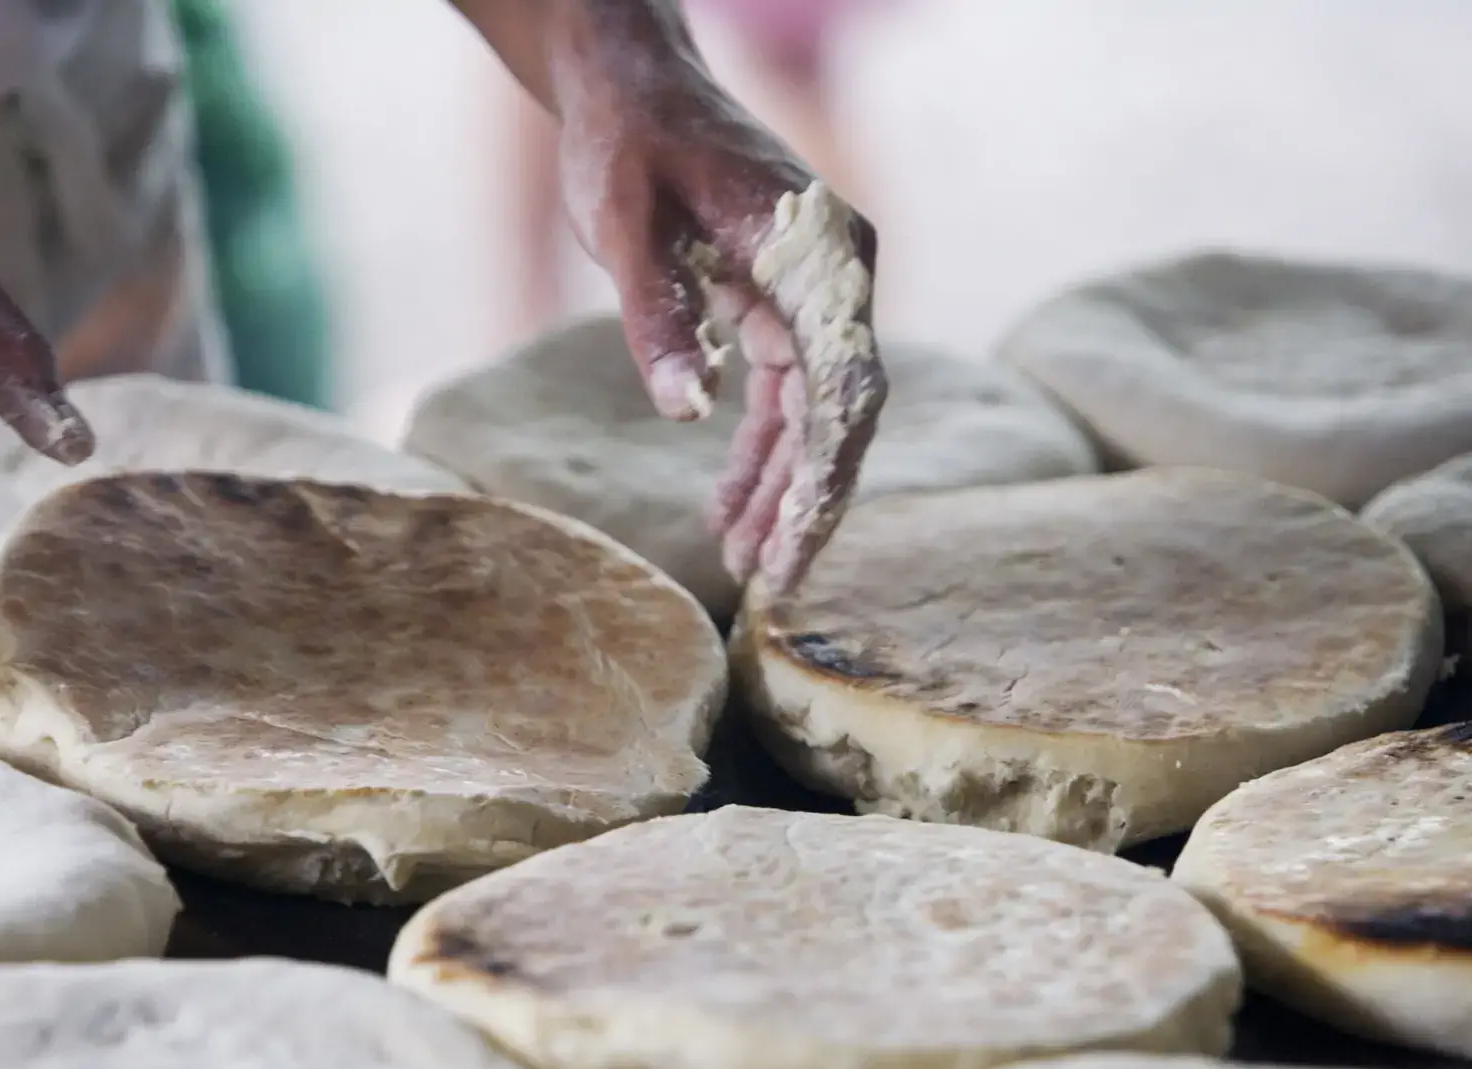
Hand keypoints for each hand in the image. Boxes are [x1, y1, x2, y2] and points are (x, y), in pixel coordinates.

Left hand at [550, 9, 887, 591]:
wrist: (630, 84)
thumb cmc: (627, 140)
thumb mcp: (626, 224)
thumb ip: (658, 317)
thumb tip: (687, 415)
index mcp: (816, 251)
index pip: (845, 384)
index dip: (825, 475)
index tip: (794, 546)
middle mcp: (836, 274)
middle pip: (839, 412)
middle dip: (804, 500)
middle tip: (767, 580)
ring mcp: (816, 294)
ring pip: (813, 415)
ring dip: (778, 487)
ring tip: (739, 559)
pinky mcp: (785, 308)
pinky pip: (784, 397)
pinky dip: (757, 452)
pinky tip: (727, 508)